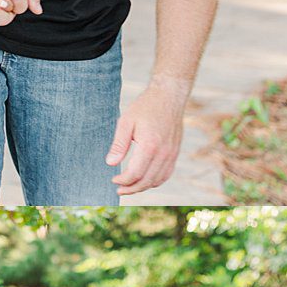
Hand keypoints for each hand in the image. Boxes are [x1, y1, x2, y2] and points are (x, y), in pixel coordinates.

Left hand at [107, 81, 187, 197]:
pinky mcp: (175, 153)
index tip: (113, 180)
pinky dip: (154, 181)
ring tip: (129, 187)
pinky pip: (166, 174)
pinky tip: (144, 180)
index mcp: (150, 146)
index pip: (135, 174)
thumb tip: (110, 164)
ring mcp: (172, 154)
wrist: (169, 96)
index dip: (123, 181)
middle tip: (119, 190)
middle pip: (146, 181)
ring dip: (142, 187)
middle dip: (131, 189)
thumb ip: (119, 145)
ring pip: (157, 181)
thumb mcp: (126, 122)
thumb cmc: (145, 107)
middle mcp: (163, 153)